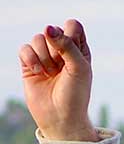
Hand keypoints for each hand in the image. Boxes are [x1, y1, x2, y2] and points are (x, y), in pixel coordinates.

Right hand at [19, 19, 97, 140]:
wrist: (60, 118)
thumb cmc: (75, 94)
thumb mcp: (79, 67)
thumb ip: (67, 45)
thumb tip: (48, 28)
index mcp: (79, 50)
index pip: (72, 25)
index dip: (69, 34)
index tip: (72, 50)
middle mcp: (62, 51)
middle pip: (53, 31)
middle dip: (56, 49)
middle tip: (61, 68)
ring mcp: (44, 57)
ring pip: (38, 38)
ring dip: (44, 56)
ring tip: (50, 73)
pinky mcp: (29, 65)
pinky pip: (24, 48)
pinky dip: (30, 59)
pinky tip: (38, 72)